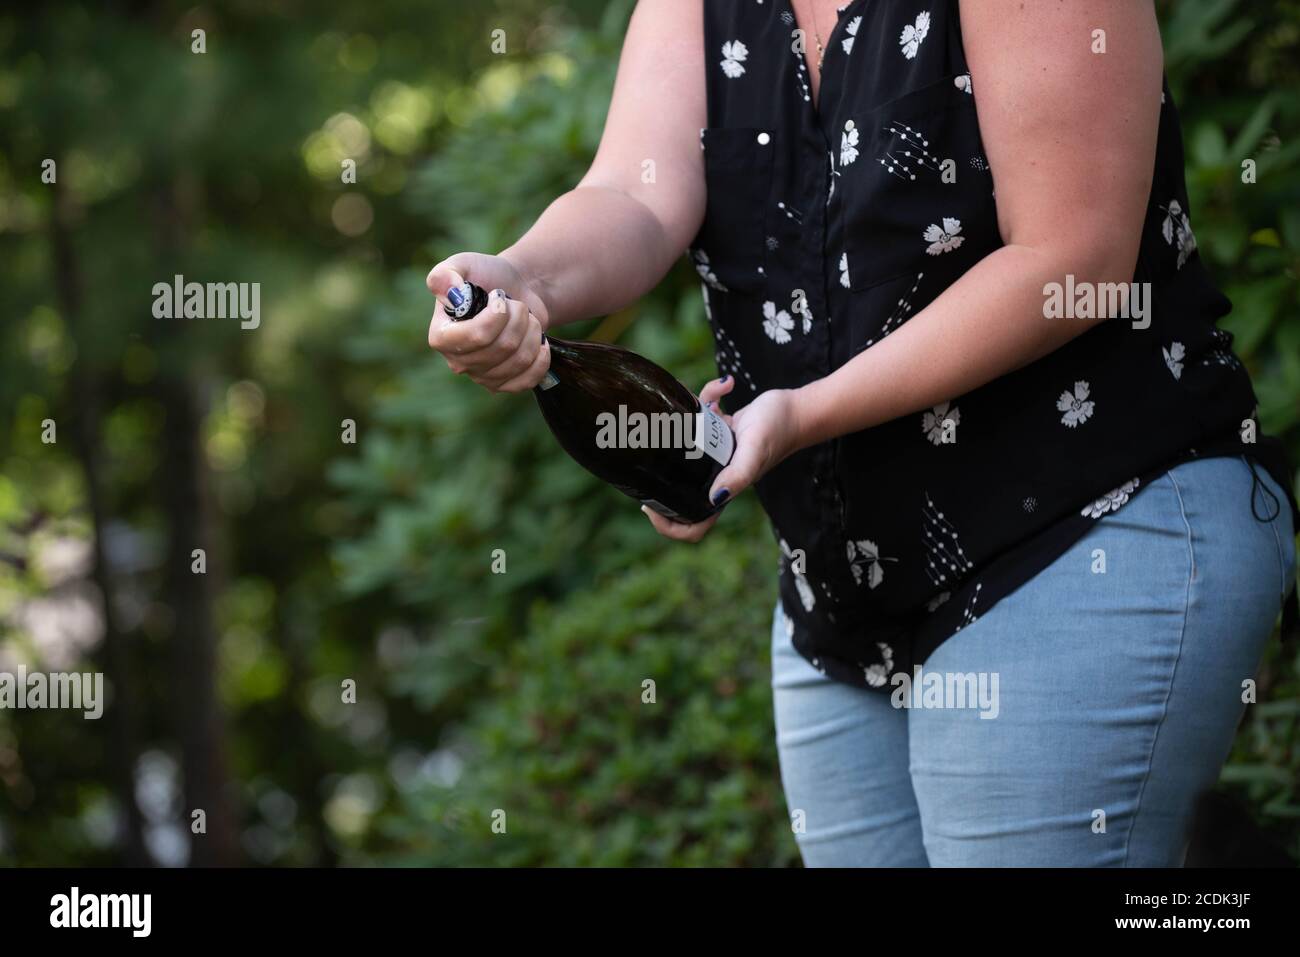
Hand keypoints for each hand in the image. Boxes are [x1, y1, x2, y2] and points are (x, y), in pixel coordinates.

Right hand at [426, 252, 551, 392]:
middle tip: (516, 304)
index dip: (498, 315)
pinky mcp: (504, 384)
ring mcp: (481, 377)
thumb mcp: (463, 264)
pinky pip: (528, 379)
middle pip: (503, 347)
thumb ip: (446, 273)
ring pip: (519, 361)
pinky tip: (538, 341)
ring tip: (525, 318)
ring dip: (532, 331)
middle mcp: (457, 362)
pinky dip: (541, 357)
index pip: (476, 336)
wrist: (515, 289)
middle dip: (518, 317)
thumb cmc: (486, 276)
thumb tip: (446, 289)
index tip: (500, 296)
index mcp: (441, 337)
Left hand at [642, 377, 801, 541]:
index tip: (650, 506)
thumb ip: (737, 476)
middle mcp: (716, 475)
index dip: (669, 525)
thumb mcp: (754, 452)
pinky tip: (723, 388)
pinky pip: (703, 417)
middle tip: (647, 459)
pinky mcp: (721, 431)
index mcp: (723, 489)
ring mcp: (717, 454)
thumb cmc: (778, 430)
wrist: (797, 408)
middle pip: (680, 492)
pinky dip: (709, 396)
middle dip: (660, 476)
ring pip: (685, 449)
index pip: (694, 525)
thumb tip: (713, 498)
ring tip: (679, 408)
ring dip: (679, 426)